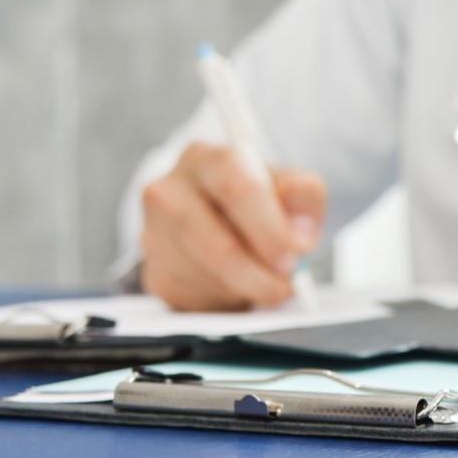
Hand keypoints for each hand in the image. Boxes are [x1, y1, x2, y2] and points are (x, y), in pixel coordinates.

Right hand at [140, 142, 326, 310]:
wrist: (218, 216)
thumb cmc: (256, 198)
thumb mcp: (290, 186)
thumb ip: (303, 199)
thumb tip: (299, 238)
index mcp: (206, 158)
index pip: (236, 187)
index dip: (267, 228)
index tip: (291, 257)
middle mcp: (169, 192)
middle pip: (216, 243)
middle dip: (259, 273)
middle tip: (287, 285)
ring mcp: (154, 234)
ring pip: (208, 276)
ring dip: (247, 289)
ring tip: (268, 281)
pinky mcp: (155, 272)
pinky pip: (197, 297)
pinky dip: (228, 299)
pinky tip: (239, 284)